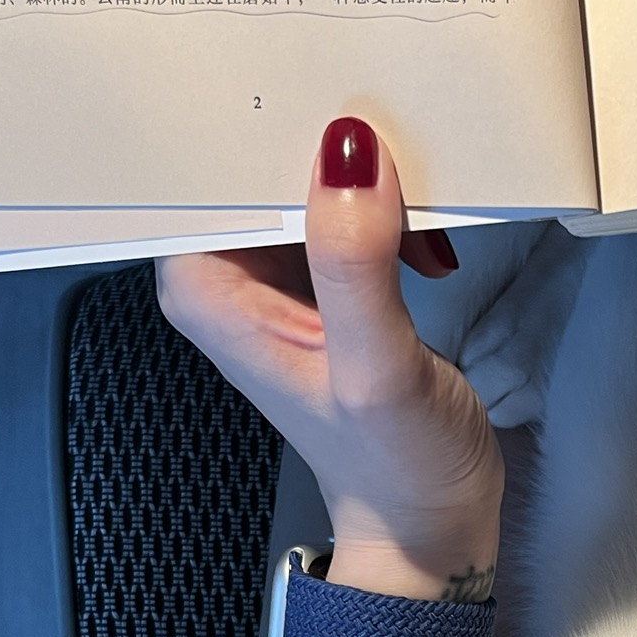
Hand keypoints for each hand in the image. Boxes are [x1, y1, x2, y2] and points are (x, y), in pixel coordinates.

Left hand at [157, 117, 500, 599]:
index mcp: (207, 290)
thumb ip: (355, 263)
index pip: (207, 165)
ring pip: (306, 181)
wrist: (429, 530)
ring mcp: (275, 281)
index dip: (262, 125)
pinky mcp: (323, 285)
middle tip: (388, 138)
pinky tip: (420, 241)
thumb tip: (349, 155)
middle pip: (255, 163)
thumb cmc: (397, 471)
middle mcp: (227, 278)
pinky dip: (387, 210)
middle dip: (323, 145)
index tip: (324, 106)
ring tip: (415, 212)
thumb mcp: (378, 369)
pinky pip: (342, 210)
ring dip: (367, 180)